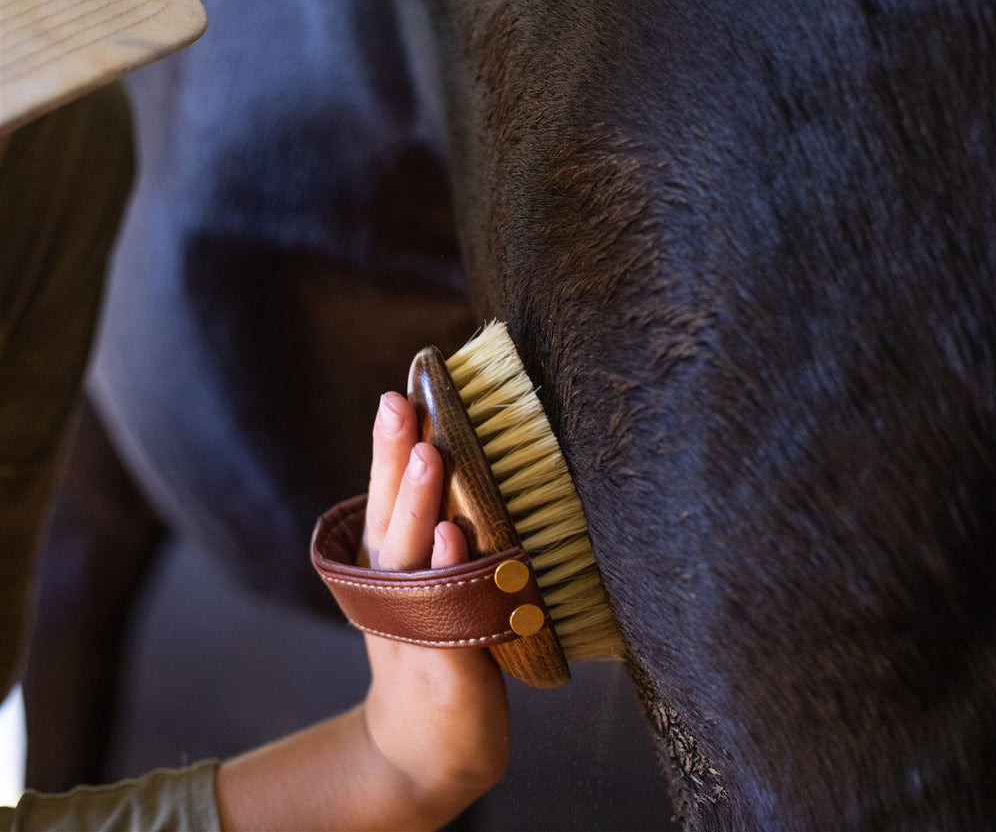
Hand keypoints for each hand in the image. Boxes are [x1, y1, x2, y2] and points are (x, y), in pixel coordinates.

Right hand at [216, 393, 509, 830]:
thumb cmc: (441, 654)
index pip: (386, 495)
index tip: (403, 389)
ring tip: (425, 456)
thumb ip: (442, 534)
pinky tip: (453, 535)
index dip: (390, 445)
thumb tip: (467, 464)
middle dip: (392, 456)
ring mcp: (414, 625)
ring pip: (410, 555)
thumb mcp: (434, 589)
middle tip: (400, 402)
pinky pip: (445, 611)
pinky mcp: (443, 662)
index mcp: (392, 567)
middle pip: (388, 513)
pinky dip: (446, 570)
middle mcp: (393, 589)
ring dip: (416, 503)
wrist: (429, 748)